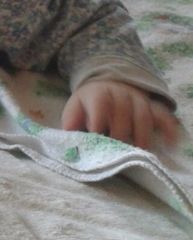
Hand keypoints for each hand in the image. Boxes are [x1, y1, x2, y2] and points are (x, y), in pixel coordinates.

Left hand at [61, 79, 177, 149]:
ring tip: (137, 155)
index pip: (100, 105)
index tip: (95, 139)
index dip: (97, 122)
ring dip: (140, 137)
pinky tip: (169, 145)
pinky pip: (163, 117)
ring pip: (143, 118)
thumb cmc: (89, 103)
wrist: (107, 83)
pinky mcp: (152, 108)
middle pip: (122, 115)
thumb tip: (69, 138)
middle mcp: (121, 94)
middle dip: (119, 135)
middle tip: (114, 154)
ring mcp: (138, 100)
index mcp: (99, 93)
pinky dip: (168, 130)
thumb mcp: (75, 107)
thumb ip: (71, 122)